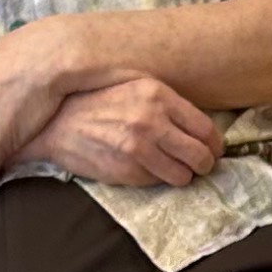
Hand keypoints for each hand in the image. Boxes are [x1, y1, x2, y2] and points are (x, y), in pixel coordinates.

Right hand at [22, 76, 221, 187]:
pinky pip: (158, 182)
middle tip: (198, 165)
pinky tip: (144, 167)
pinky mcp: (126, 170)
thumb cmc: (99, 103)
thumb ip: (168, 105)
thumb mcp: (136, 88)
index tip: (212, 149)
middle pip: (201, 156)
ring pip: (183, 176)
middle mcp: (152, 120)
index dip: (214, 145)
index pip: (206, 129)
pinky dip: (156, 178)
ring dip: (181, 175)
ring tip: (170, 167)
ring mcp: (139, 148)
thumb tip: (203, 130)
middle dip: (203, 164)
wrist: (56, 122)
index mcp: (158, 95)